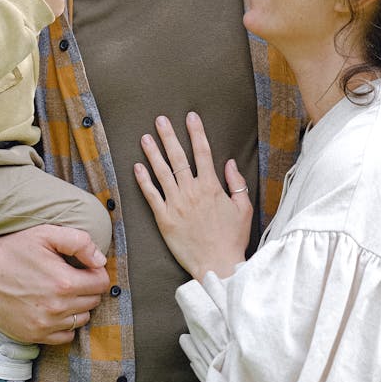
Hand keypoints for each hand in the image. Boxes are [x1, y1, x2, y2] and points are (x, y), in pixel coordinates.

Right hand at [0, 224, 109, 344]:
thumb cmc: (14, 250)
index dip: (96, 272)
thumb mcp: (46, 234)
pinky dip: (66, 324)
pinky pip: (66, 336)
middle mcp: (57, 307)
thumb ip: (79, 242)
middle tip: (71, 276)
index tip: (85, 267)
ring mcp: (45, 324)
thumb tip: (100, 260)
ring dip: (78, 306)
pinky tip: (54, 309)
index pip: (102, 283)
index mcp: (64, 282)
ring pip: (82, 319)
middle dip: (88, 288)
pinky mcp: (34, 335)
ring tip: (62, 292)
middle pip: (94, 301)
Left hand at [134, 111, 252, 280]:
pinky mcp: (164, 219)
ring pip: (161, 172)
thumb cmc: (233, 238)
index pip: (203, 152)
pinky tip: (137, 167)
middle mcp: (192, 191)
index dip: (196, 132)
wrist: (217, 265)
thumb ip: (236, 183)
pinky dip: (144, 180)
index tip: (190, 116)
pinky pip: (151, 195)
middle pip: (178, 157)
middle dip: (169, 136)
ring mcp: (176, 204)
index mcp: (211, 187)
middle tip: (160, 120)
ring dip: (152, 153)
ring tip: (145, 138)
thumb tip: (229, 162)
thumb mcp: (244, 208)